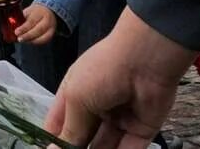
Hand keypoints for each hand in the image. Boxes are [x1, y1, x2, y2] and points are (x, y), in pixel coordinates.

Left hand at [13, 3, 59, 44]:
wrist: (48, 10)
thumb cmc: (35, 12)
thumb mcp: (28, 11)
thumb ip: (21, 18)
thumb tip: (12, 25)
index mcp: (40, 12)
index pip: (31, 21)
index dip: (23, 28)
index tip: (16, 32)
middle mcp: (47, 20)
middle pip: (38, 30)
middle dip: (27, 36)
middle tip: (19, 39)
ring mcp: (51, 28)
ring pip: (43, 37)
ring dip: (31, 41)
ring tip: (23, 41)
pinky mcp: (52, 34)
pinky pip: (44, 41)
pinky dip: (36, 42)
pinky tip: (29, 41)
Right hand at [46, 9, 193, 148]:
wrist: (145, 59)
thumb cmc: (102, 71)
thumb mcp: (76, 99)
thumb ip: (69, 130)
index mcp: (76, 95)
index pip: (60, 124)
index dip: (54, 141)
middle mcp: (96, 108)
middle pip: (83, 137)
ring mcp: (119, 119)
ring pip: (105, 146)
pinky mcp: (141, 130)